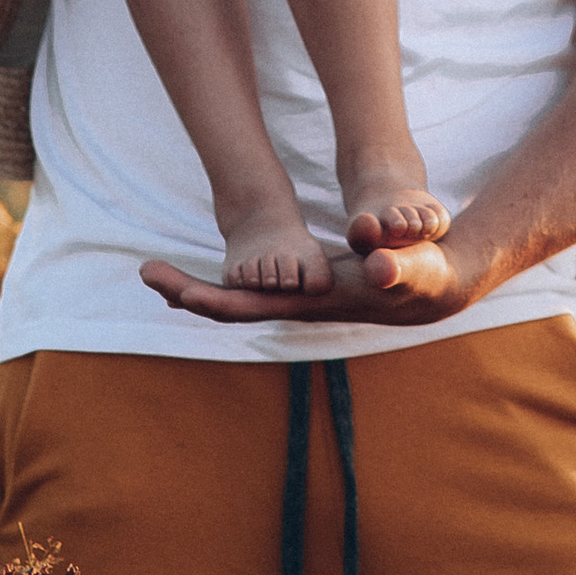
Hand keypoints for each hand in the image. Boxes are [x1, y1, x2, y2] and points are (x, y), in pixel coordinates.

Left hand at [140, 227, 477, 325]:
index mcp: (310, 302)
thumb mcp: (417, 268)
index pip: (249, 306)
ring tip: (156, 271)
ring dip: (194, 287)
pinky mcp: (297, 286)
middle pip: (227, 307)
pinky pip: (247, 287)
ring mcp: (292, 297)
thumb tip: (378, 268)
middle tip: (145, 271)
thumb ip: (401, 267)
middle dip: (185, 292)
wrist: (431, 288)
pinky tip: (200, 272)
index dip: (210, 298)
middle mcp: (293, 305)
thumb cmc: (425, 276)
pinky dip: (218, 281)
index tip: (175, 289)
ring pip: (232, 298)